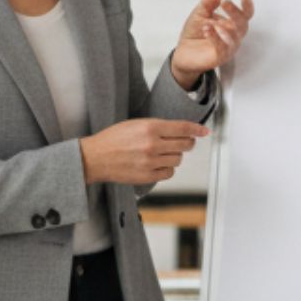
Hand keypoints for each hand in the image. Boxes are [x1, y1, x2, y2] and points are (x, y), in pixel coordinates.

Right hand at [78, 119, 209, 185]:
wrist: (95, 157)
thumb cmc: (113, 139)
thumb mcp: (135, 124)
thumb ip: (158, 126)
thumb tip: (180, 130)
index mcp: (150, 127)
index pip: (182, 127)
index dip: (196, 129)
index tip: (204, 131)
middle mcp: (152, 144)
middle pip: (185, 144)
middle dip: (188, 143)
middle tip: (185, 142)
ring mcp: (151, 162)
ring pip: (178, 159)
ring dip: (175, 156)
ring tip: (163, 153)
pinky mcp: (148, 176)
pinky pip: (169, 172)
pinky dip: (167, 168)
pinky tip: (158, 163)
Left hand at [171, 0, 254, 88]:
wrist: (184, 52)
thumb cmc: (195, 34)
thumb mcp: (199, 14)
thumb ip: (207, 4)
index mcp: (231, 24)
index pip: (245, 15)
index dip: (247, 5)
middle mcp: (233, 36)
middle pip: (242, 24)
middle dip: (235, 12)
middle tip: (225, 3)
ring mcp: (228, 47)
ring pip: (234, 38)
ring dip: (223, 27)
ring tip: (210, 22)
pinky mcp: (220, 57)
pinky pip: (222, 48)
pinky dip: (215, 38)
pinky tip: (207, 30)